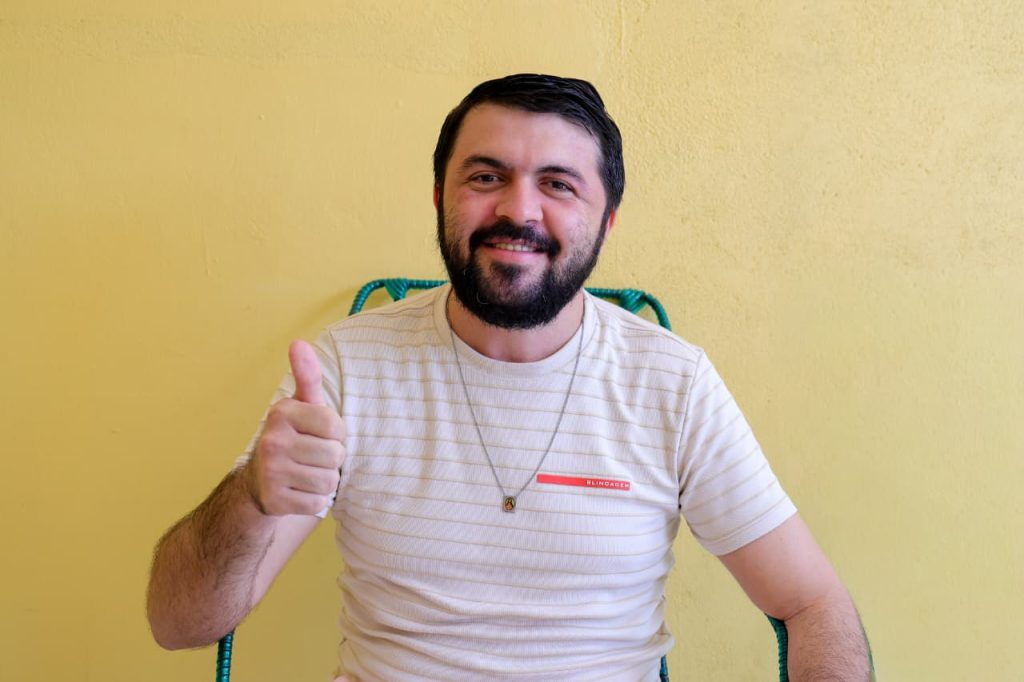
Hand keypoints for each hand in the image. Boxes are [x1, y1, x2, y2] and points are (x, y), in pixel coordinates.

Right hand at [246, 340, 345, 515]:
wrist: (258, 483)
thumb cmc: (292, 438)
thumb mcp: (301, 406)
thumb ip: (307, 376)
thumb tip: (298, 343)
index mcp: (281, 413)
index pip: (337, 428)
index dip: (336, 436)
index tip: (318, 436)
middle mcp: (271, 441)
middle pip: (335, 456)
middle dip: (330, 460)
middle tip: (311, 458)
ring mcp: (270, 473)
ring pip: (329, 482)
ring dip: (324, 482)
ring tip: (306, 474)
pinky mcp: (273, 501)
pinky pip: (318, 504)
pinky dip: (315, 501)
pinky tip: (299, 492)